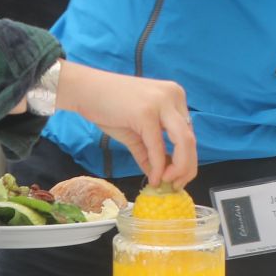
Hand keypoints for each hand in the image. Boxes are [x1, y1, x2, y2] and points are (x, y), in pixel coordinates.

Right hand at [52, 61, 196, 187]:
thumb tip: (159, 177)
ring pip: (184, 142)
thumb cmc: (107, 106)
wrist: (84, 90)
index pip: (188, 133)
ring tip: (167, 183)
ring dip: (179, 168)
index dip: (187, 159)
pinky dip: (157, 166)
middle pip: (191, 139)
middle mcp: (174, 96)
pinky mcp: (146, 112)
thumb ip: (150, 152)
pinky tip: (153, 178)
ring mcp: (161, 102)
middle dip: (187, 168)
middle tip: (176, 186)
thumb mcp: (135, 131)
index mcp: (174, 97)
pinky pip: (158, 146)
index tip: (177, 178)